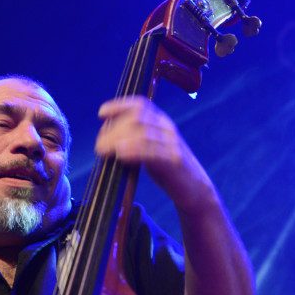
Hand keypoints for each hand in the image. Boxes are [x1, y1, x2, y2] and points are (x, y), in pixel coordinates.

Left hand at [95, 97, 213, 212]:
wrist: (195, 189)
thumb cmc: (168, 170)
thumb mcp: (151, 149)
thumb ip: (134, 141)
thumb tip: (105, 139)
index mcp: (162, 122)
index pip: (141, 104)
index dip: (119, 105)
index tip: (102, 114)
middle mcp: (168, 129)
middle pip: (137, 119)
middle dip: (113, 130)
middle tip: (99, 146)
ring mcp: (173, 144)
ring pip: (142, 133)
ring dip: (118, 140)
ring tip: (104, 151)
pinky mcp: (175, 161)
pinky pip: (152, 151)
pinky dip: (133, 150)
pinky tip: (120, 154)